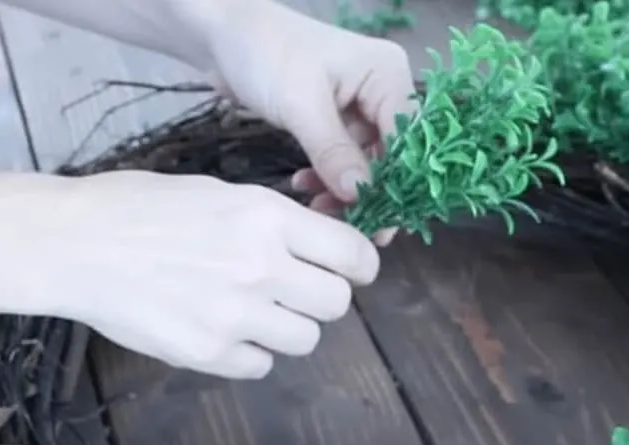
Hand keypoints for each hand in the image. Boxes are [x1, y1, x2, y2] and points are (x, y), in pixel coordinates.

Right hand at [0, 170, 379, 377]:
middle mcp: (262, 268)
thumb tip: (326, 248)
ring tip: (251, 309)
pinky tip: (220, 329)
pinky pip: (262, 365)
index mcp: (267, 218)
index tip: (353, 271)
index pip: (354, 256)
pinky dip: (249, 352)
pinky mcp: (210, 354)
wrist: (74, 245)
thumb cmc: (141, 208)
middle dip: (323, 297)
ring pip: (306, 340)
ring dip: (288, 327)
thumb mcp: (220, 194)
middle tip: (295, 290)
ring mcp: (237, 316)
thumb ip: (277, 223)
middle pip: (337, 304)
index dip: (360, 266)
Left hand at [202, 1, 416, 242]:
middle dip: (368, 192)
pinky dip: (327, 179)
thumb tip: (360, 194)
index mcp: (388, 76)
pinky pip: (343, 162)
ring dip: (344, 192)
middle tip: (347, 226)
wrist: (221, 34)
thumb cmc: (263, 52)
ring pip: (366, 166)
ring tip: (317, 207)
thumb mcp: (300, 104)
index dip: (396, 182)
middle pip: (391, 157)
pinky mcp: (337, 122)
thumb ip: (333, 151)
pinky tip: (305, 187)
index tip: (380, 221)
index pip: (407, 139)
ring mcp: (360, 108)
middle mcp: (383, 92)